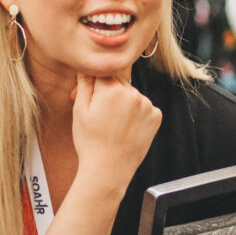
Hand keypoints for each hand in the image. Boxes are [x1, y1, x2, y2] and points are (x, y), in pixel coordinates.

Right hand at [71, 74, 161, 195]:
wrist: (108, 170)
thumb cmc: (90, 142)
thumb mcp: (80, 110)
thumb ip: (84, 82)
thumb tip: (86, 63)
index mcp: (112, 90)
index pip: (103, 73)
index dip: (95, 86)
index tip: (92, 100)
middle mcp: (133, 94)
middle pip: (119, 82)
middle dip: (110, 93)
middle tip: (101, 115)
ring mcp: (147, 105)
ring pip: (131, 94)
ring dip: (124, 102)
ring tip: (114, 124)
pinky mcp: (156, 116)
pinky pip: (144, 106)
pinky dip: (136, 113)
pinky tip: (126, 128)